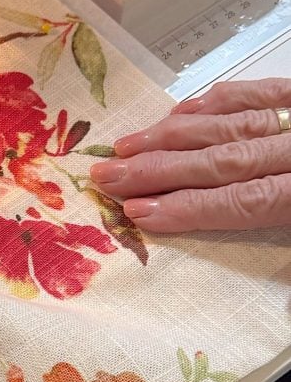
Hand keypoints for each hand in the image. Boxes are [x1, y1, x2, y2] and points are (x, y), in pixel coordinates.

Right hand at [89, 78, 290, 231]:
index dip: (184, 207)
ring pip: (222, 126)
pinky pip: (250, 93)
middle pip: (217, 161)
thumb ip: (280, 237)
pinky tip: (179, 113)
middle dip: (156, 170)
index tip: (137, 211)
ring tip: (125, 148)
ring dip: (168, 137)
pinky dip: (210, 103)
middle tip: (108, 177)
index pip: (238, 202)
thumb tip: (247, 287)